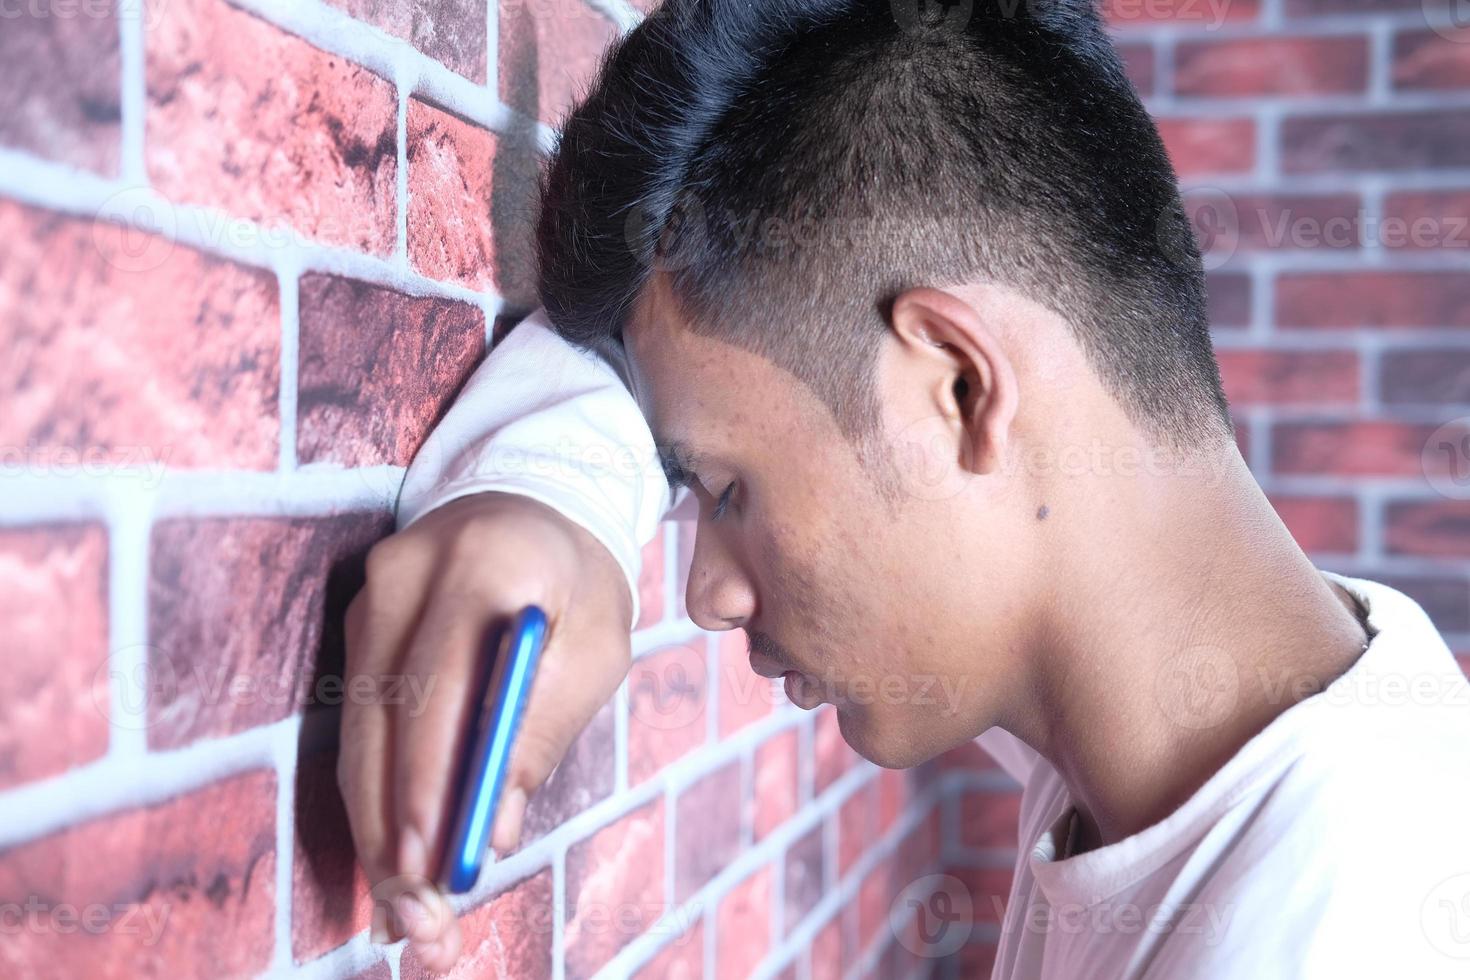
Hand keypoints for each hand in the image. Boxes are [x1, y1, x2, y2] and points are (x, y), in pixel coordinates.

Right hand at [338, 491, 633, 970]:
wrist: (534, 501)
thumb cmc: (579, 584)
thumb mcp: (596, 648)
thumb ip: (542, 728)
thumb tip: (489, 826)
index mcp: (486, 564)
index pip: (437, 682)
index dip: (427, 777)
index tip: (429, 856)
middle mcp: (408, 573)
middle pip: (382, 717)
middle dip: (393, 824)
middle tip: (415, 912)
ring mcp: (371, 594)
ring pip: (358, 728)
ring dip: (375, 822)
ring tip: (404, 905)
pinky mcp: (357, 620)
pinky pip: (358, 718)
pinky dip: (374, 789)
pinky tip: (391, 851)